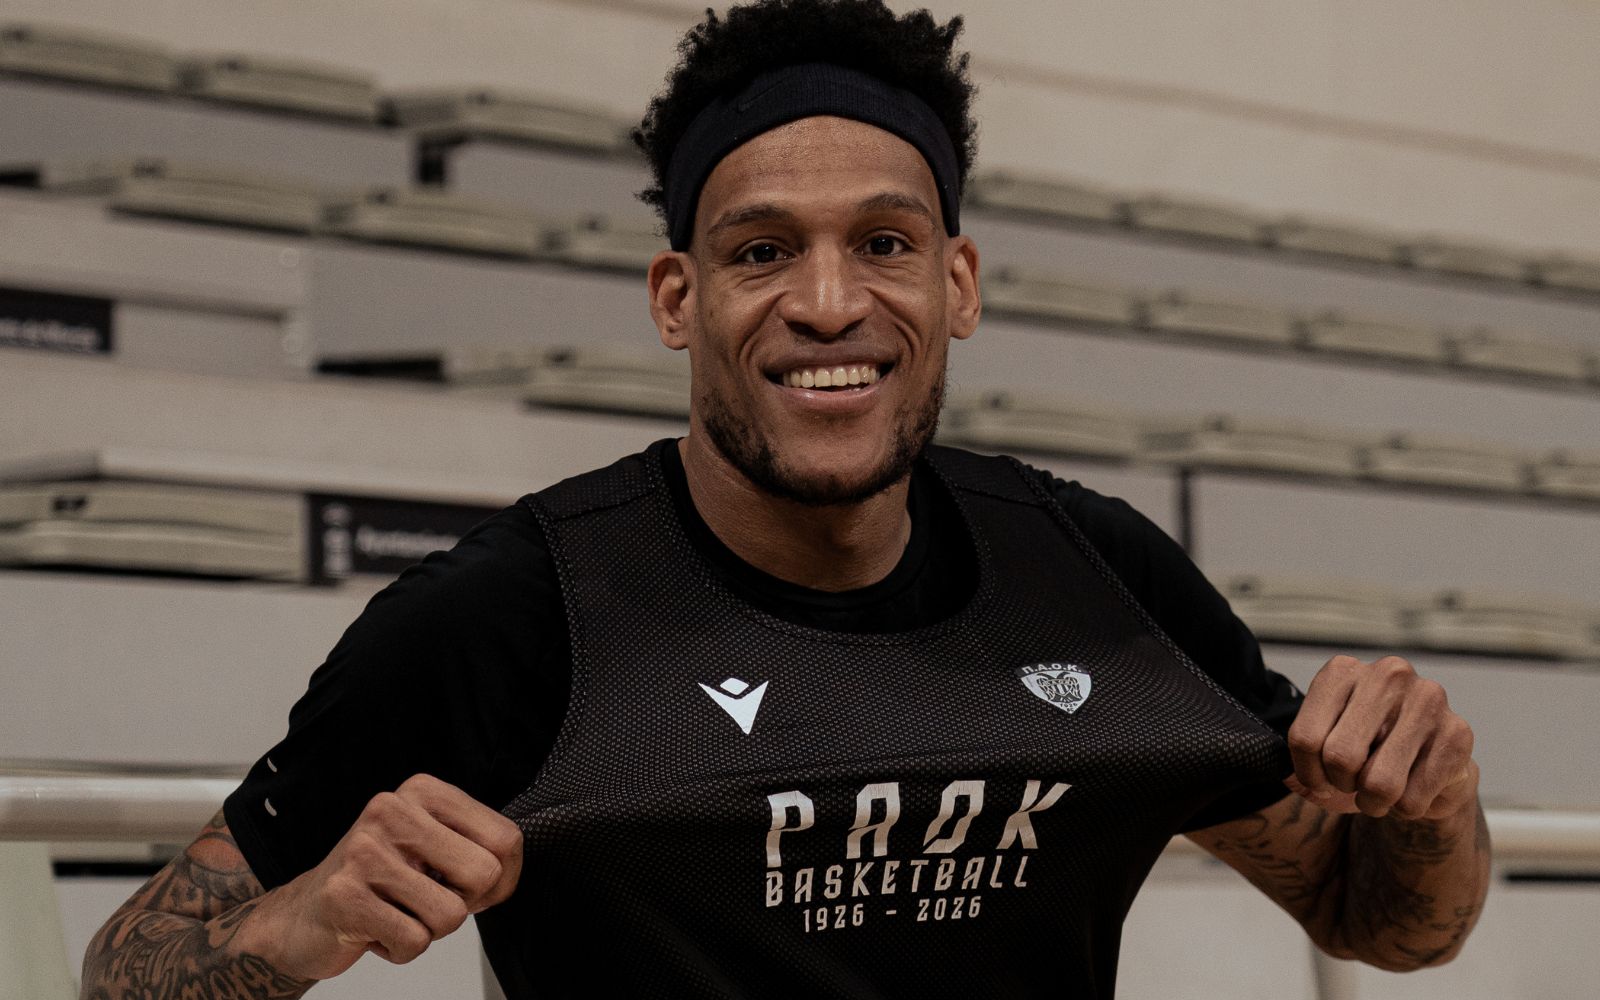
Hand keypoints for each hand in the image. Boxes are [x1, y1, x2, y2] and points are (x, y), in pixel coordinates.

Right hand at [252, 773, 523, 980]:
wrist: (302, 916)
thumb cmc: (377, 882)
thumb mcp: (432, 845)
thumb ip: (477, 847)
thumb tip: (510, 869)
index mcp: (422, 791)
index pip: (505, 838)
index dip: (501, 878)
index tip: (469, 886)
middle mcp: (392, 811)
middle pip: (484, 875)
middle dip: (465, 904)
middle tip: (428, 901)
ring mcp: (365, 852)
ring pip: (451, 914)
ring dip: (429, 929)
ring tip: (397, 912)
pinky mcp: (346, 897)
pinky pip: (414, 942)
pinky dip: (400, 949)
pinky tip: (374, 929)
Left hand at [1285, 655, 1476, 820]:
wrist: (1431, 764)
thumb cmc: (1369, 752)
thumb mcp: (1324, 744)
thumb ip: (1301, 757)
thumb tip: (1293, 778)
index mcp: (1342, 671)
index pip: (1304, 738)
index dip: (1308, 773)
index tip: (1319, 779)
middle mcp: (1387, 675)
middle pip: (1340, 757)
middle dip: (1343, 785)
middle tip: (1354, 783)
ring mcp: (1427, 700)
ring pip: (1379, 783)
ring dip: (1373, 803)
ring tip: (1379, 792)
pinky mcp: (1458, 733)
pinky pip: (1413, 799)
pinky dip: (1406, 808)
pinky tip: (1413, 788)